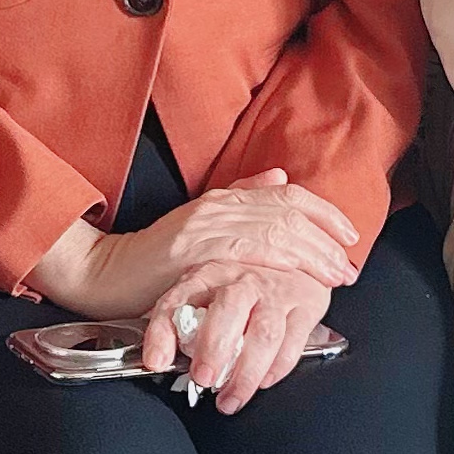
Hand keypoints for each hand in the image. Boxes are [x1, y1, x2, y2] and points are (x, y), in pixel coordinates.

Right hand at [28, 169, 359, 319]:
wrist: (104, 274)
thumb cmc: (153, 261)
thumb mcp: (198, 223)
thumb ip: (239, 199)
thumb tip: (278, 178)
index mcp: (223, 199)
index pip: (286, 195)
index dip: (323, 213)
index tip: (349, 235)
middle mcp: (218, 206)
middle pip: (287, 213)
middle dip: (326, 239)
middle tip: (349, 264)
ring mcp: (205, 227)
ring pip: (274, 231)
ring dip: (312, 254)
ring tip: (335, 276)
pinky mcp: (193, 252)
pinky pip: (245, 252)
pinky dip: (278, 262)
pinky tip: (298, 275)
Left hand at [136, 261, 335, 410]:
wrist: (294, 255)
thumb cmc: (243, 282)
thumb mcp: (204, 292)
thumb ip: (178, 322)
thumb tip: (157, 359)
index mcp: (210, 273)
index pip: (180, 299)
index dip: (164, 332)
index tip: (156, 361)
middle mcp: (244, 280)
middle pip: (229, 310)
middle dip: (215, 349)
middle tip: (203, 379)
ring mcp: (277, 292)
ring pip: (265, 334)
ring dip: (246, 373)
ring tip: (229, 399)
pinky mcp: (307, 306)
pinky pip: (293, 342)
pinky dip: (277, 368)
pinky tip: (262, 381)